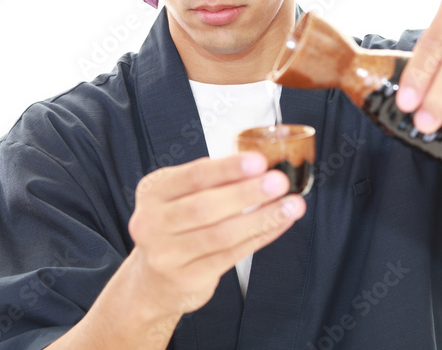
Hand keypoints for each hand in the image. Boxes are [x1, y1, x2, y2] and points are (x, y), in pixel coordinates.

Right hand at [125, 153, 305, 321]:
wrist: (150, 280)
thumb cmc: (173, 228)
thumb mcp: (179, 197)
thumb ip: (210, 182)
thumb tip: (257, 165)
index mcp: (153, 193)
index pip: (192, 177)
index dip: (227, 169)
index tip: (258, 161)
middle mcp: (153, 224)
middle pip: (205, 207)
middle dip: (246, 193)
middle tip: (278, 182)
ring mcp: (167, 255)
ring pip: (221, 235)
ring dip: (261, 218)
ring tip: (290, 205)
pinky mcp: (188, 279)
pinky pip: (231, 255)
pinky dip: (260, 236)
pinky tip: (278, 224)